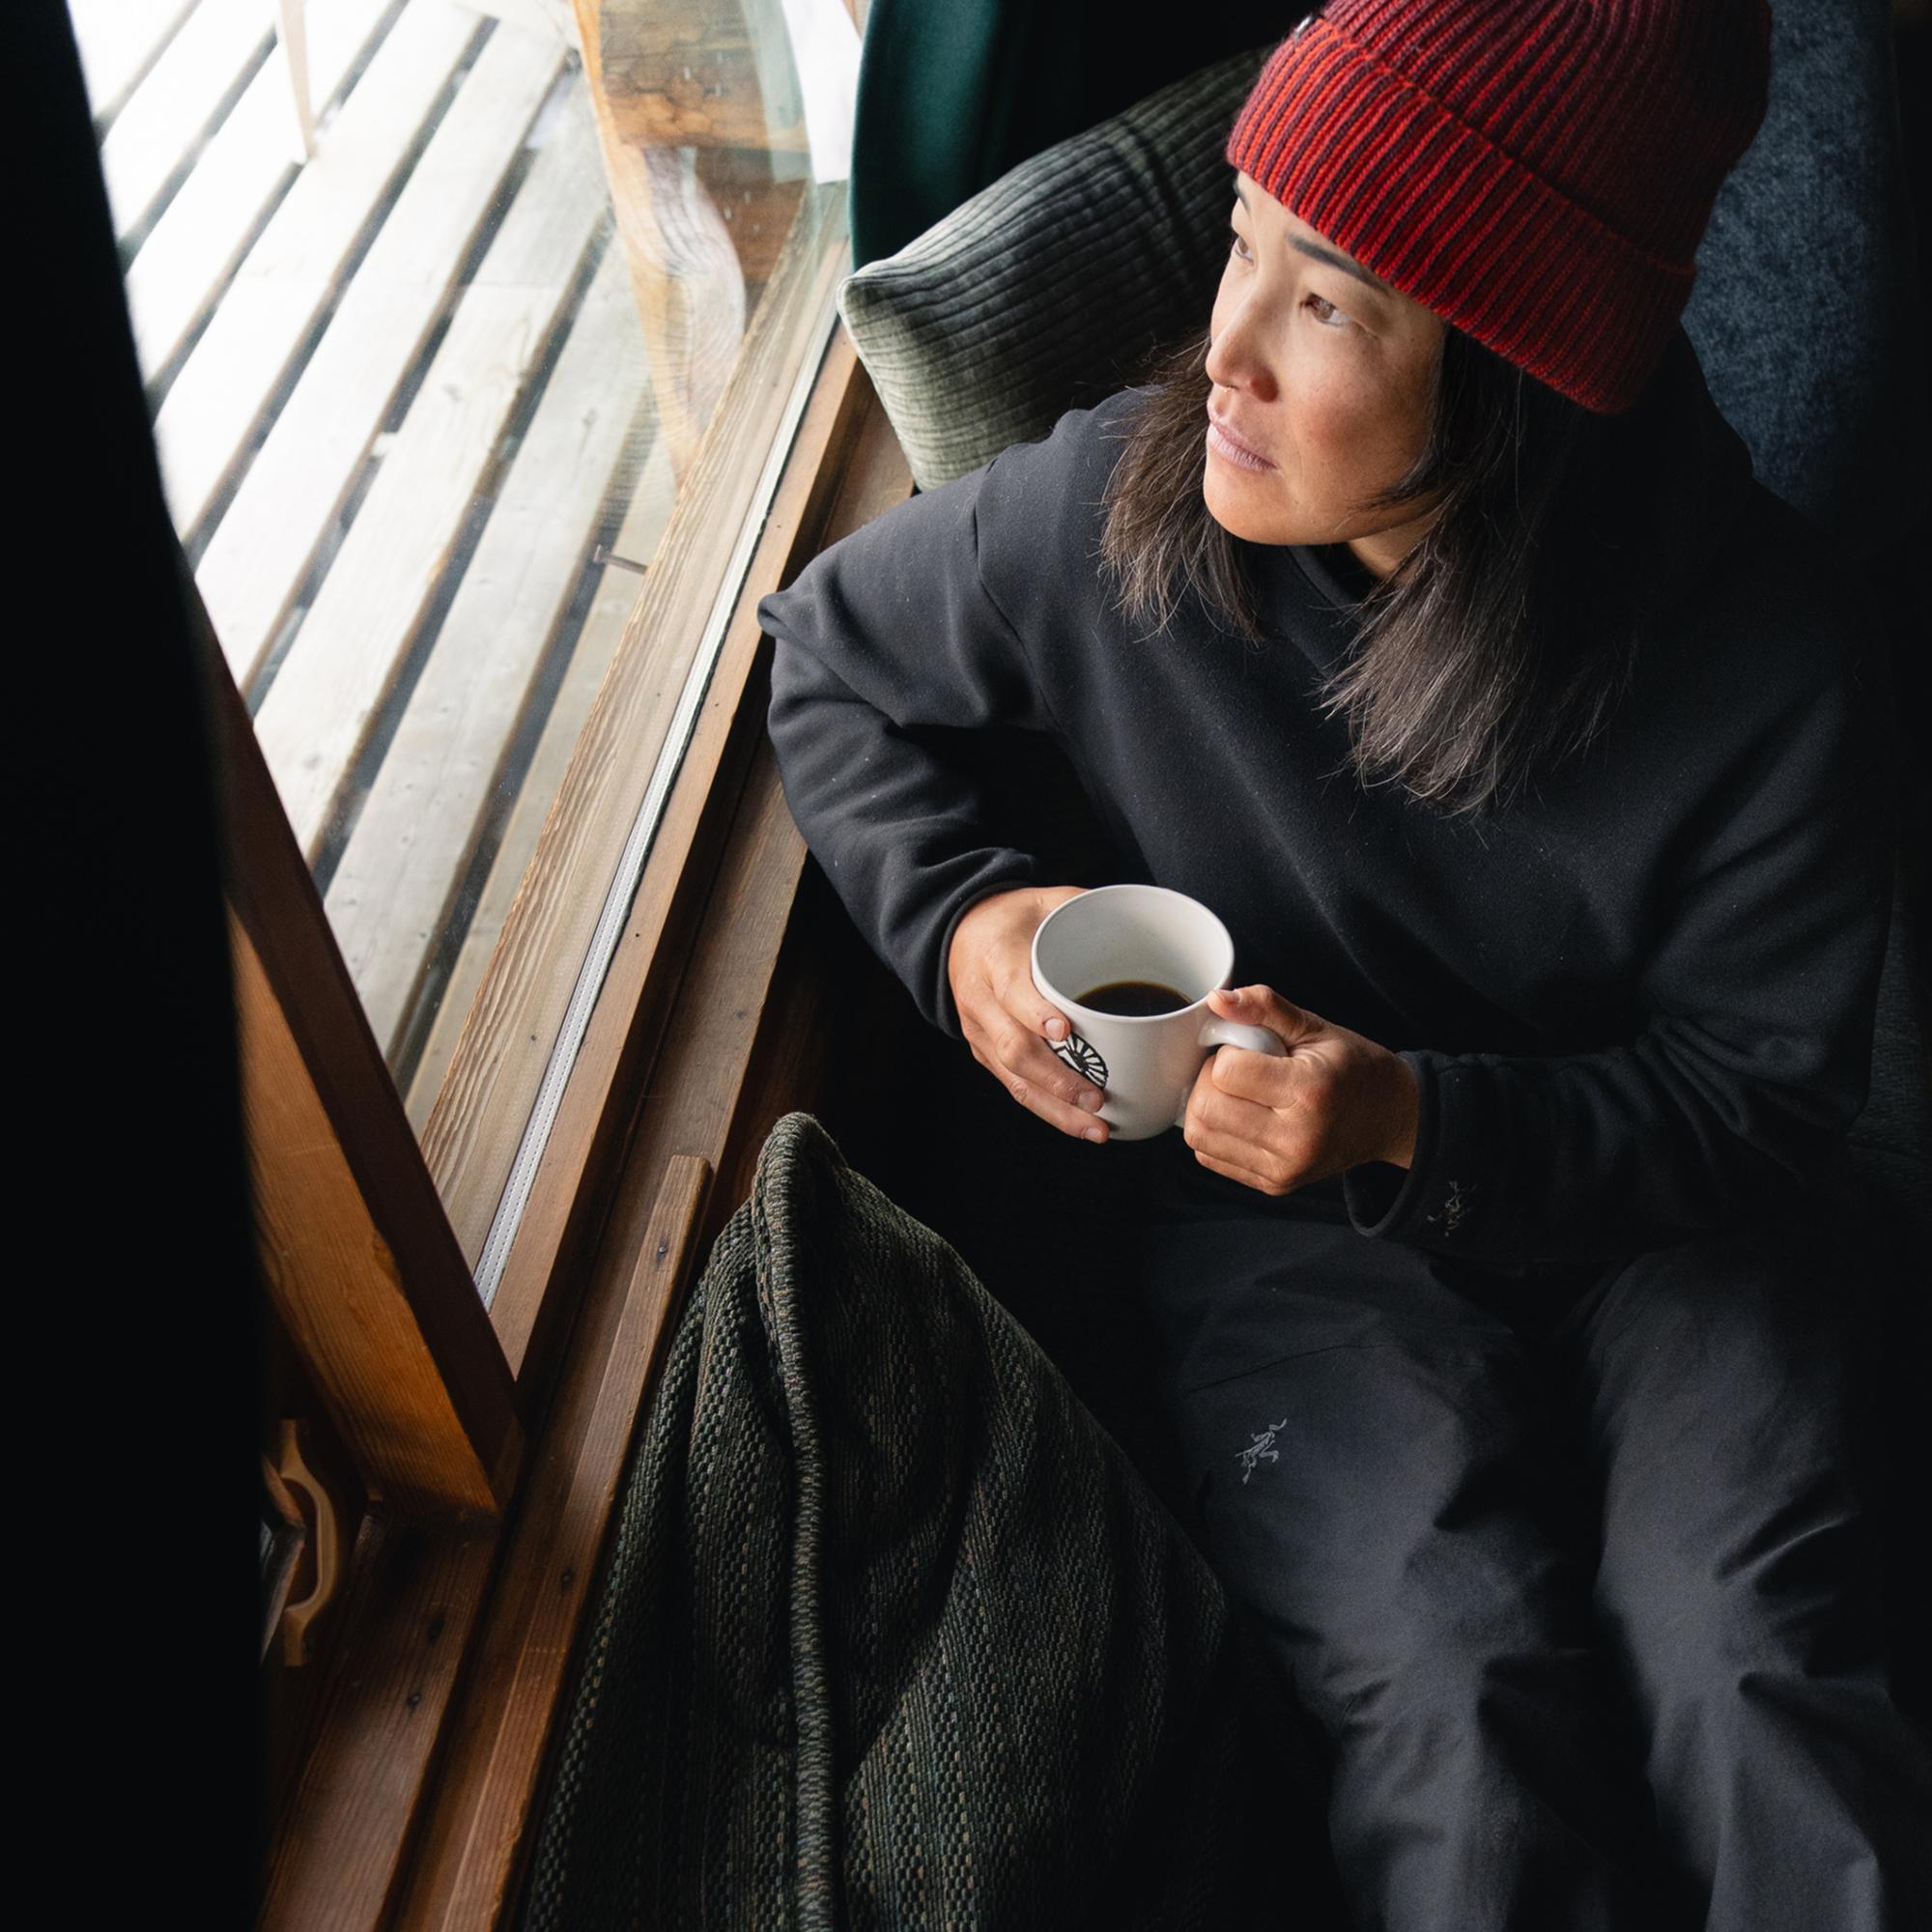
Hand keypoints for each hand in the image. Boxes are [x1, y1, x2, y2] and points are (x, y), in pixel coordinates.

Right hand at [947, 885, 1111, 1141]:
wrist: (959, 933)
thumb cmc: (1014, 918)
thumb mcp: (1047, 898)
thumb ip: (1090, 909)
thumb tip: (1151, 921)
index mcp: (996, 956)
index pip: (1012, 990)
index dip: (1035, 1013)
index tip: (1066, 1031)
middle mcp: (982, 1000)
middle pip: (1014, 1049)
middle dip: (1057, 1080)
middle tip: (1097, 1098)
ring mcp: (982, 1032)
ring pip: (1014, 1079)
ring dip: (1057, 1108)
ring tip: (1096, 1128)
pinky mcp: (987, 1053)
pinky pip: (1015, 1087)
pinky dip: (1049, 1110)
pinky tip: (1080, 1124)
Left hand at [1181, 984, 1417, 1194]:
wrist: (1389, 1118)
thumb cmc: (1352, 1067)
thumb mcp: (1315, 1027)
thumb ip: (1264, 1007)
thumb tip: (1216, 1000)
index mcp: (1309, 1091)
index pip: (1225, 1073)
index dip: (1225, 1053)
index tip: (1245, 1049)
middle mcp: (1296, 1139)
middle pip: (1205, 1109)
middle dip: (1207, 1081)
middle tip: (1235, 1069)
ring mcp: (1285, 1169)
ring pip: (1200, 1136)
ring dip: (1204, 1107)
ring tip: (1237, 1092)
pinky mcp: (1274, 1185)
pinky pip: (1211, 1158)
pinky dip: (1214, 1133)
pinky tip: (1240, 1116)